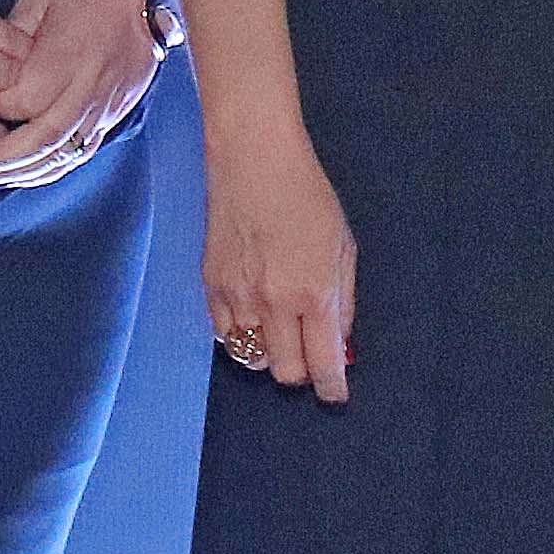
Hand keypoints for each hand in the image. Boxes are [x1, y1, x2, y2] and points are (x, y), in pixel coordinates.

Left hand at [0, 0, 165, 188]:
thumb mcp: (37, 1)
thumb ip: (11, 40)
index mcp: (67, 56)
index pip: (23, 101)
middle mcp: (87, 87)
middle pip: (41, 138)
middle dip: (2, 160)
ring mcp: (104, 107)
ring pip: (62, 153)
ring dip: (24, 172)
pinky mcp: (113, 116)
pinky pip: (81, 153)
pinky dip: (51, 168)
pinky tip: (26, 173)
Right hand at [206, 137, 359, 400]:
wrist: (253, 160)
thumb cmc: (306, 195)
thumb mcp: (343, 245)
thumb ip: (343, 300)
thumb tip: (339, 342)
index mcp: (312, 293)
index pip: (321, 362)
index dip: (331, 386)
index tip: (335, 394)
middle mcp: (272, 303)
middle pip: (284, 370)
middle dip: (301, 371)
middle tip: (309, 355)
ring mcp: (235, 297)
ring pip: (250, 356)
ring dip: (269, 351)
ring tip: (280, 328)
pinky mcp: (209, 285)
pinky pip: (224, 333)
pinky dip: (240, 333)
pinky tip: (252, 313)